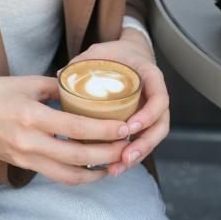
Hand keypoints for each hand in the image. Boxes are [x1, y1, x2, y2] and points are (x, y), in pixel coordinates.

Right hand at [0, 76, 129, 186]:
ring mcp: (26, 158)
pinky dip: (78, 175)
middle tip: (128, 144)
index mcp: (31, 115)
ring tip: (116, 161)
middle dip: (108, 152)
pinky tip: (92, 167)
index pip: (76, 127)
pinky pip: (56, 176)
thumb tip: (82, 86)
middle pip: (78, 156)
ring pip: (69, 174)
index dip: (103, 129)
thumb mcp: (26, 82)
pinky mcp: (23, 166)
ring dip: (97, 171)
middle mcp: (29, 141)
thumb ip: (56, 86)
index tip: (124, 125)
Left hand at [60, 28, 169, 176]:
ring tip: (118, 168)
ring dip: (139, 154)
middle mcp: (156, 94)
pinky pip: (143, 139)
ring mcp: (152, 109)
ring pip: (154, 136)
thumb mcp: (100, 51)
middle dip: (145, 144)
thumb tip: (59, 75)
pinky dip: (133, 154)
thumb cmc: (115, 52)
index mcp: (150, 75)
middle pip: (160, 124)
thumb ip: (83, 61)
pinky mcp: (144, 120)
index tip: (130, 126)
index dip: (148, 114)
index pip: (159, 97)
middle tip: (125, 157)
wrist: (128, 53)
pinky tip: (116, 166)